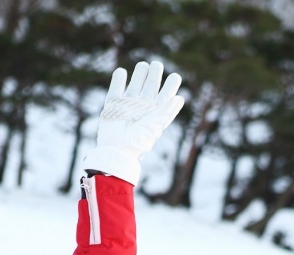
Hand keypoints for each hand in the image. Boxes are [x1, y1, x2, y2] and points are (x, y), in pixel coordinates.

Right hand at [82, 60, 184, 185]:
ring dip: (140, 73)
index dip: (171, 85)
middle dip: (155, 73)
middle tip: (156, 66)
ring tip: (143, 66)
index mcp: (155, 112)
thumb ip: (167, 112)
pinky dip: (119, 78)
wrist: (116, 149)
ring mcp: (128, 104)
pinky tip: (122, 73)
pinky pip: (116, 88)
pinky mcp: (113, 104)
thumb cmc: (137, 141)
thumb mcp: (154, 126)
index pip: (166, 95)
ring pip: (135, 83)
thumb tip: (180, 98)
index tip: (175, 76)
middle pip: (151, 85)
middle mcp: (143, 107)